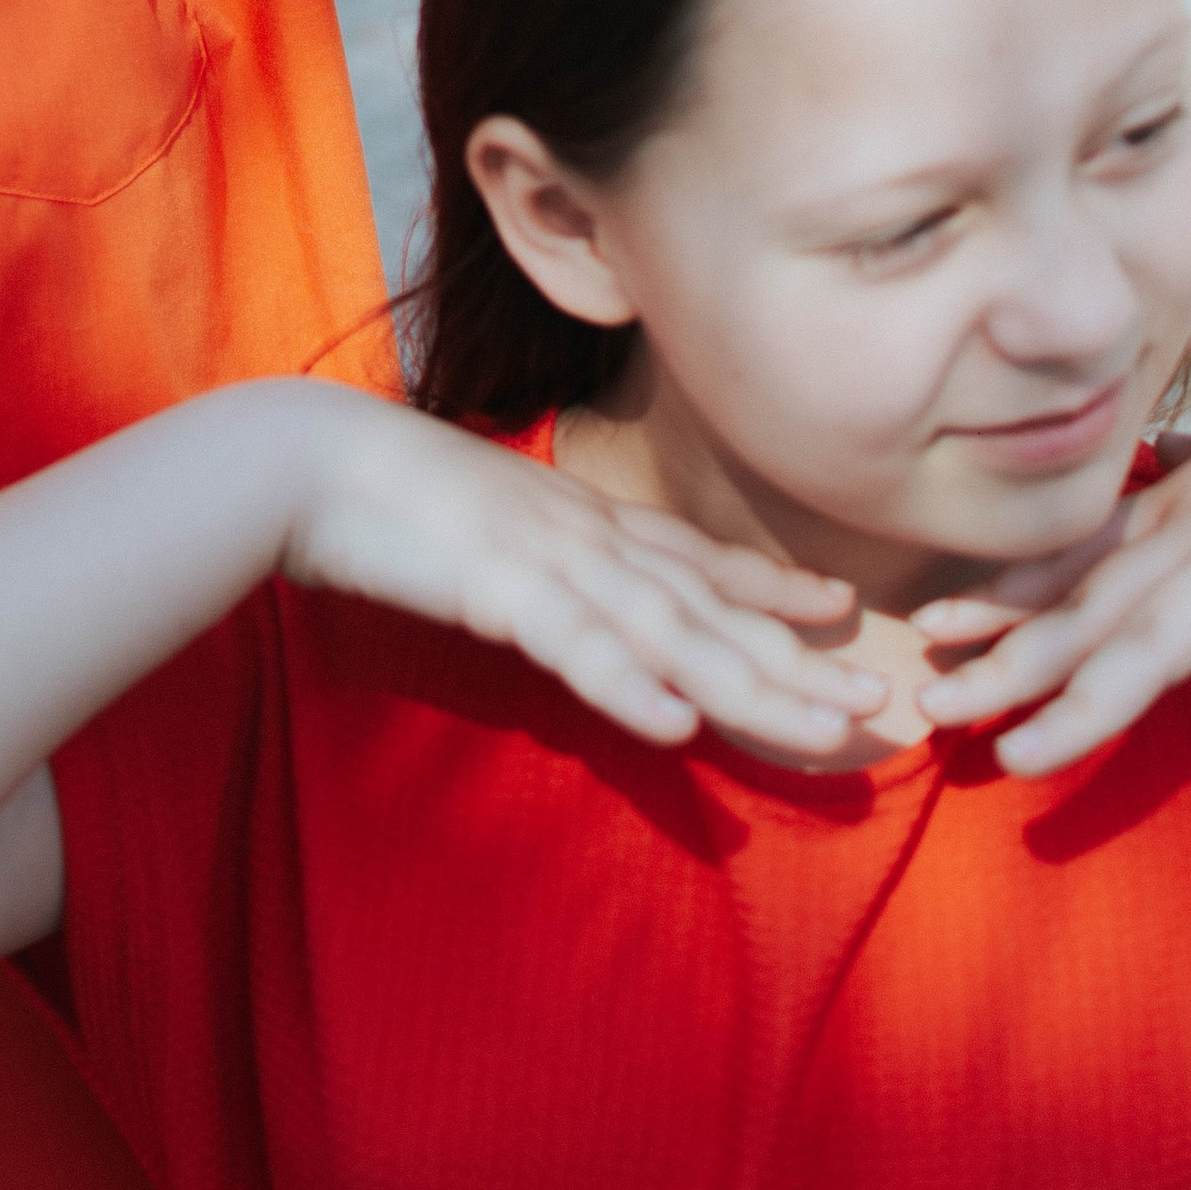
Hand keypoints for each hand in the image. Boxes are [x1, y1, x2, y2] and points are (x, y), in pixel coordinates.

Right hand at [280, 388, 888, 755]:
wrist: (306, 459)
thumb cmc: (387, 500)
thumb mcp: (487, 534)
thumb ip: (539, 570)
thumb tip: (569, 603)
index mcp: (582, 523)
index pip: (697, 559)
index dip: (774, 587)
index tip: (845, 611)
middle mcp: (587, 538)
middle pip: (711, 611)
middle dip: (800, 663)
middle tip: (884, 705)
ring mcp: (548, 561)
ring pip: (671, 633)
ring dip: (753, 685)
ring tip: (825, 730)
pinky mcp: (496, 589)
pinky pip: (574, 645)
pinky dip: (627, 685)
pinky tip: (675, 728)